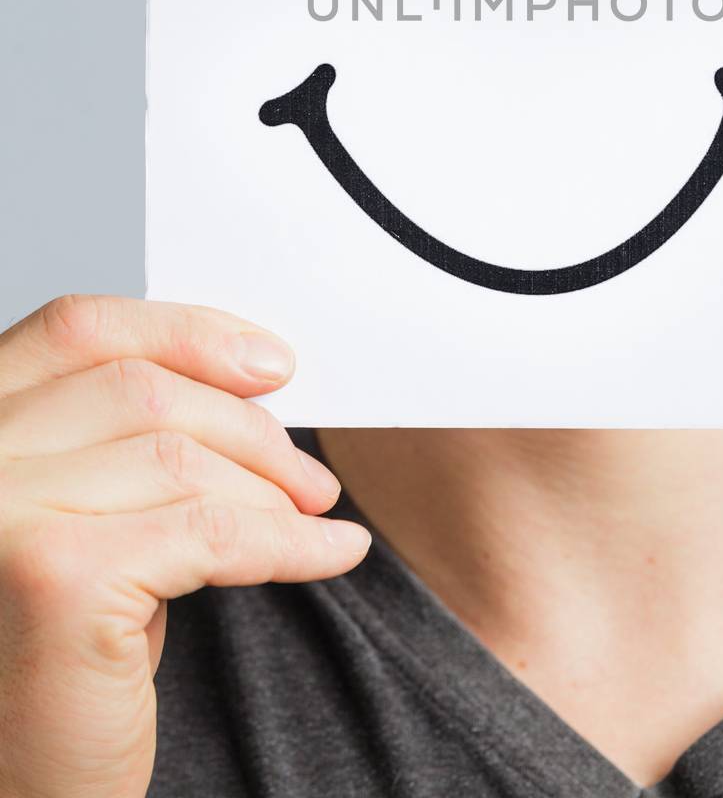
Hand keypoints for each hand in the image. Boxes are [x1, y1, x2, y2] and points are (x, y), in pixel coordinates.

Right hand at [0, 294, 369, 797]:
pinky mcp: (54, 574)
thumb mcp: (87, 514)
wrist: (28, 787)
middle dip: (248, 427)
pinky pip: (211, 529)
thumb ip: (124, 438)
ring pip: (179, 456)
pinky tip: (331, 553)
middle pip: (139, 389)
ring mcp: (1, 510)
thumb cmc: (55, 655)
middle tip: (309, 475)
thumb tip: (249, 373)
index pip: (77, 330)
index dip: (184, 333)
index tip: (270, 362)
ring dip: (272, 489)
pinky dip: (290, 542)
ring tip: (313, 517)